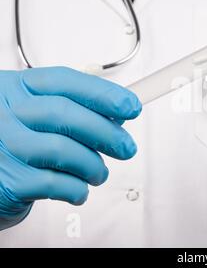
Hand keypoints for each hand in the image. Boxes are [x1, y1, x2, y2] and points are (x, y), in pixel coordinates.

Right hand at [0, 67, 140, 229]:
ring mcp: (3, 145)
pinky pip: (52, 183)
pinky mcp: (6, 180)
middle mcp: (6, 112)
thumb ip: (77, 109)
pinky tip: (79, 188)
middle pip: (64, 114)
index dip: (104, 93)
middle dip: (106, 133)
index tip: (131, 106)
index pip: (65, 81)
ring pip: (61, 150)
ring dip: (93, 165)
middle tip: (126, 148)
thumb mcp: (41, 113)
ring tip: (99, 172)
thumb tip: (118, 116)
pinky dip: (76, 188)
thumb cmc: (21, 139)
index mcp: (18, 87)